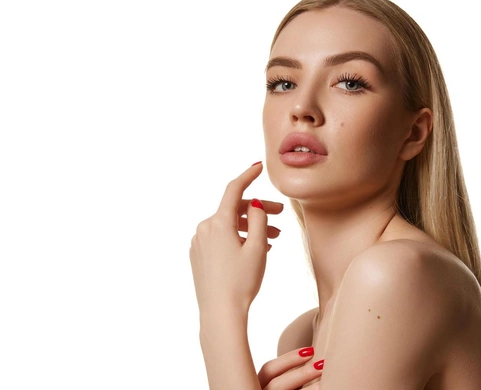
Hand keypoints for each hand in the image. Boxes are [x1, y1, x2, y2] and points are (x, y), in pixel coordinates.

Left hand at [190, 162, 283, 314]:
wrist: (220, 313)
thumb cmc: (242, 282)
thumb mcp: (258, 248)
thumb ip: (260, 220)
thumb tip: (256, 203)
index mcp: (218, 223)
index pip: (234, 190)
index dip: (248, 176)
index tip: (259, 167)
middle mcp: (204, 228)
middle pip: (234, 210)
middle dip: (258, 210)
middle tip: (281, 215)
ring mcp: (199, 243)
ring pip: (228, 225)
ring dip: (250, 227)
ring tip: (274, 239)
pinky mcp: (198, 256)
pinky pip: (220, 238)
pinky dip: (238, 238)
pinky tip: (254, 250)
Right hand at [257, 347, 323, 389]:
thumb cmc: (281, 389)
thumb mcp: (278, 383)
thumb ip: (288, 375)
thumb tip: (314, 355)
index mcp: (256, 384)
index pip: (268, 369)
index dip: (289, 359)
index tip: (311, 350)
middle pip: (277, 385)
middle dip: (301, 373)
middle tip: (322, 364)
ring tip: (324, 384)